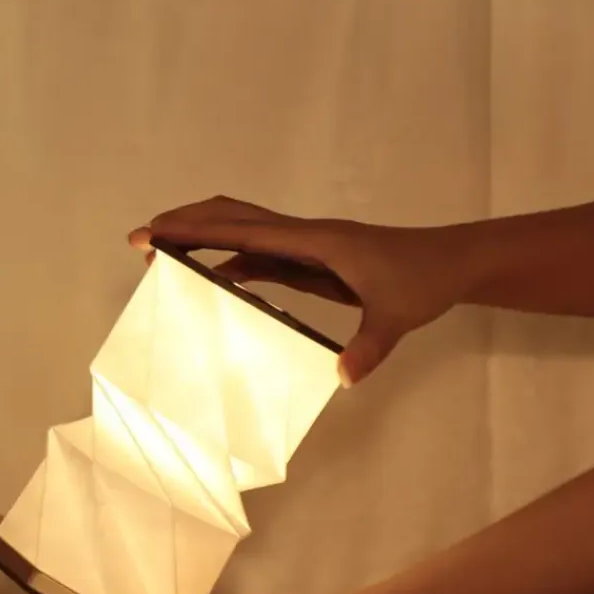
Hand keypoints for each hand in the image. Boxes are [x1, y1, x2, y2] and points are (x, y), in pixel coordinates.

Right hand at [129, 196, 465, 384]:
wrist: (452, 262)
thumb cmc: (424, 280)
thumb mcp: (398, 317)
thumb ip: (370, 347)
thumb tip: (344, 378)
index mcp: (315, 240)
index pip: (242, 229)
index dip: (195, 231)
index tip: (154, 233)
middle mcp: (303, 234)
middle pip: (231, 216)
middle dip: (185, 224)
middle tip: (141, 239)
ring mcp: (305, 245)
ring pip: (242, 229)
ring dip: (202, 237)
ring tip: (163, 253)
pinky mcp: (310, 259)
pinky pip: (260, 253)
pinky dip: (229, 258)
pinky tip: (213, 276)